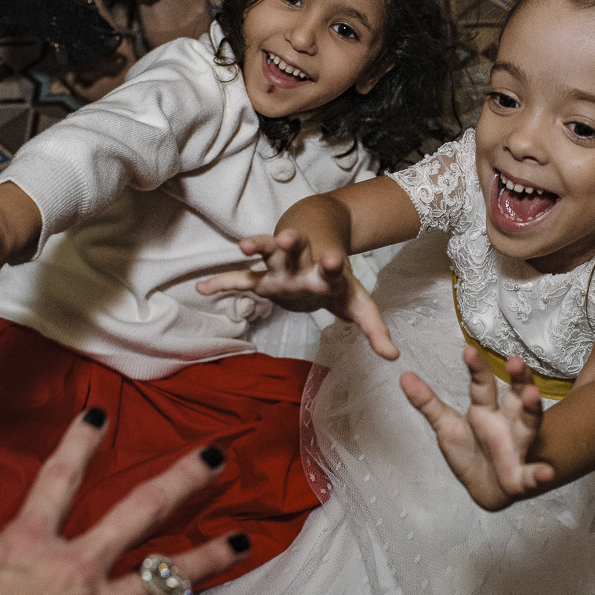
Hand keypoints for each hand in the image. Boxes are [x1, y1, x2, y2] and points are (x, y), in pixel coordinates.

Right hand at [0, 409, 248, 594]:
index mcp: (25, 548)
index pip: (55, 480)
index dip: (79, 444)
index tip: (99, 415)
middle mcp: (73, 567)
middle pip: (139, 509)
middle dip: (181, 479)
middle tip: (214, 456)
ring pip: (168, 570)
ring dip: (210, 555)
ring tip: (244, 540)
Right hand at [197, 229, 397, 359]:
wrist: (316, 245)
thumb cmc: (336, 280)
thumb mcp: (358, 303)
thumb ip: (374, 329)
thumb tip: (393, 358)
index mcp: (326, 271)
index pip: (330, 267)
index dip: (330, 265)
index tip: (331, 261)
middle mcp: (301, 264)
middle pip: (295, 250)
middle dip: (290, 243)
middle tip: (288, 236)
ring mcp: (279, 267)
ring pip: (266, 252)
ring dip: (257, 245)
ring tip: (244, 245)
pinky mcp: (262, 275)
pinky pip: (239, 278)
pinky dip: (221, 282)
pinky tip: (201, 288)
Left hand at [400, 347, 553, 510]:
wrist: (485, 489)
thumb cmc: (469, 452)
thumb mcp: (446, 426)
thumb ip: (427, 402)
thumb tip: (404, 375)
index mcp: (485, 410)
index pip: (481, 384)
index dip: (476, 368)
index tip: (468, 350)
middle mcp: (506, 422)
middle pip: (515, 395)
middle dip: (518, 379)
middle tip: (516, 362)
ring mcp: (516, 447)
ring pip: (529, 423)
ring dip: (533, 409)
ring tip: (532, 395)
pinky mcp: (520, 477)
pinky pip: (531, 476)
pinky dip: (539, 474)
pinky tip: (545, 473)